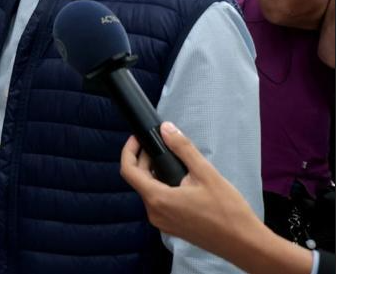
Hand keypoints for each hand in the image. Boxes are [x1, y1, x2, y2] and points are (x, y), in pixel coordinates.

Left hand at [120, 122, 265, 262]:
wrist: (243, 243)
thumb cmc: (228, 211)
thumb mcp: (206, 173)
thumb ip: (182, 148)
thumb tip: (166, 129)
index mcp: (158, 199)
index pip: (128, 170)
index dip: (129, 150)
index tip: (138, 138)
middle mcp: (154, 213)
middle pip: (138, 180)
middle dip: (144, 159)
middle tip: (160, 143)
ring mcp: (162, 223)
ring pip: (149, 191)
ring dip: (154, 173)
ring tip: (173, 158)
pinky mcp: (172, 227)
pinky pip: (159, 202)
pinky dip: (163, 187)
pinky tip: (180, 179)